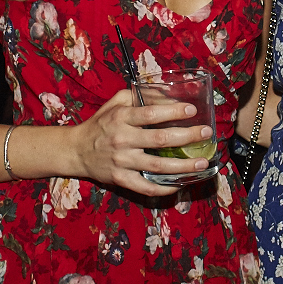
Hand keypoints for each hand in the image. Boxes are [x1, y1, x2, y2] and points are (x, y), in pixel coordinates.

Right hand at [67, 90, 213, 195]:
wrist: (76, 150)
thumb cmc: (101, 124)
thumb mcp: (116, 102)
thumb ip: (140, 96)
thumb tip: (169, 95)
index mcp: (121, 117)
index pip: (150, 114)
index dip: (173, 112)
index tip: (192, 110)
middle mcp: (122, 139)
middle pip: (160, 139)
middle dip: (187, 137)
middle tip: (206, 133)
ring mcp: (121, 162)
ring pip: (158, 167)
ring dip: (184, 166)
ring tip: (202, 163)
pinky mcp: (121, 180)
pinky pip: (146, 188)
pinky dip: (165, 188)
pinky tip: (181, 183)